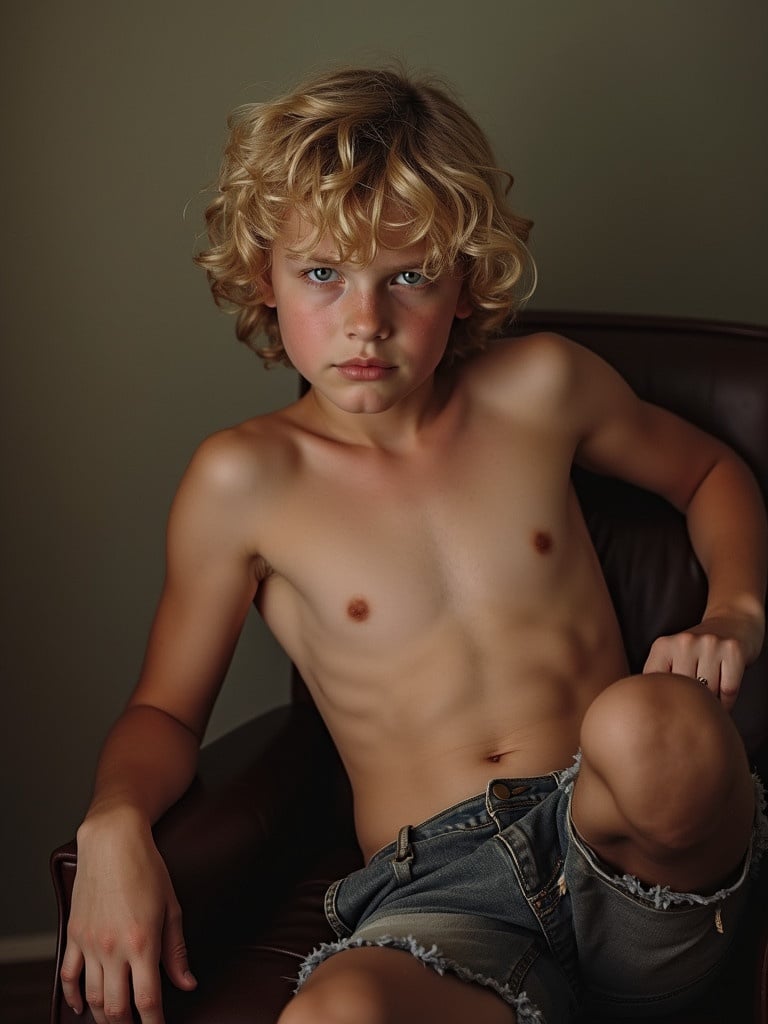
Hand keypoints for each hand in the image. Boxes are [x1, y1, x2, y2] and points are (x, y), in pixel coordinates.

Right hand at [60, 810, 195, 1023]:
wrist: (112, 841)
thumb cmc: (147, 868)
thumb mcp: (171, 907)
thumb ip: (177, 951)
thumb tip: (187, 984)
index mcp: (142, 943)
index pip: (147, 1001)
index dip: (155, 1023)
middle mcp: (112, 948)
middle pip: (116, 1008)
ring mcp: (89, 943)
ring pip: (93, 998)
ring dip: (104, 1017)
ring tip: (116, 1023)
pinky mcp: (73, 934)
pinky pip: (68, 976)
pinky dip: (74, 997)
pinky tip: (83, 1008)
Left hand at [643, 614, 760, 710]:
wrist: (733, 622)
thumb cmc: (698, 650)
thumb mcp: (672, 657)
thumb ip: (659, 680)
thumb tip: (649, 715)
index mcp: (663, 645)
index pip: (657, 685)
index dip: (667, 703)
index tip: (673, 709)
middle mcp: (685, 642)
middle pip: (685, 692)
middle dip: (691, 704)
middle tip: (696, 705)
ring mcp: (710, 644)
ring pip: (708, 693)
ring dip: (711, 704)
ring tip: (711, 698)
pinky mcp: (733, 650)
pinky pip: (729, 690)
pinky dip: (727, 702)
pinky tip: (724, 695)